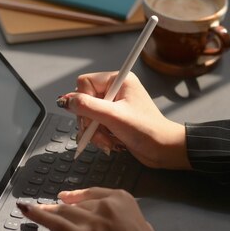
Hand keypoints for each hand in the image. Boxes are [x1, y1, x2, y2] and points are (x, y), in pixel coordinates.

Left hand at [18, 188, 170, 230]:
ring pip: (65, 212)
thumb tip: (115, 221)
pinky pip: (57, 223)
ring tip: (36, 209)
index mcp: (122, 198)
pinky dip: (39, 215)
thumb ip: (125, 218)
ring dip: (49, 211)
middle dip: (66, 209)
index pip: (93, 193)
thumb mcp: (142, 225)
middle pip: (78, 204)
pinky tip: (26, 209)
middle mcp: (106, 205)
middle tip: (55, 209)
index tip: (67, 197)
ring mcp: (92, 220)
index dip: (77, 196)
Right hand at [57, 72, 190, 168]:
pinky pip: (95, 125)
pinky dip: (99, 136)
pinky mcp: (114, 119)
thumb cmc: (147, 130)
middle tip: (98, 132)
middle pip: (84, 101)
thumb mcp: (114, 117)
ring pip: (88, 115)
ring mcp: (114, 105)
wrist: (163, 150)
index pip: (85, 83)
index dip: (84, 101)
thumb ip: (87, 106)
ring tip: (107, 141)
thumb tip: (66, 100)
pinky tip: (109, 143)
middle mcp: (116, 90)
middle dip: (89, 121)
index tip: (91, 117)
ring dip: (94, 132)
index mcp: (119, 80)